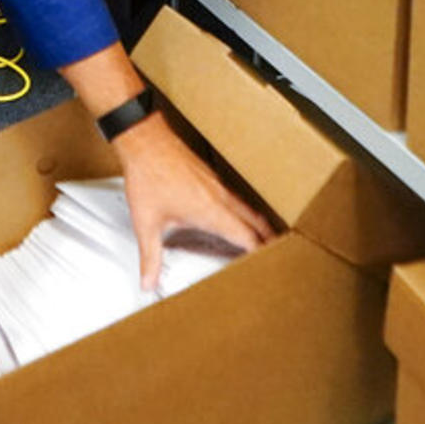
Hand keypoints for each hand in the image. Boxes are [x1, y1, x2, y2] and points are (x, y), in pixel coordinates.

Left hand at [115, 111, 273, 289]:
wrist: (146, 140)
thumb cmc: (148, 176)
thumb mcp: (146, 223)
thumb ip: (150, 257)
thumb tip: (148, 283)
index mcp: (211, 211)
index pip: (246, 236)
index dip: (259, 251)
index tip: (268, 264)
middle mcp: (220, 197)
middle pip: (255, 220)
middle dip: (268, 237)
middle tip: (278, 252)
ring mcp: (218, 184)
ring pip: (247, 206)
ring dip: (258, 222)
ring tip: (264, 236)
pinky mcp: (211, 176)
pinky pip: (236, 196)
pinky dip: (244, 209)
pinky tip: (235, 214)